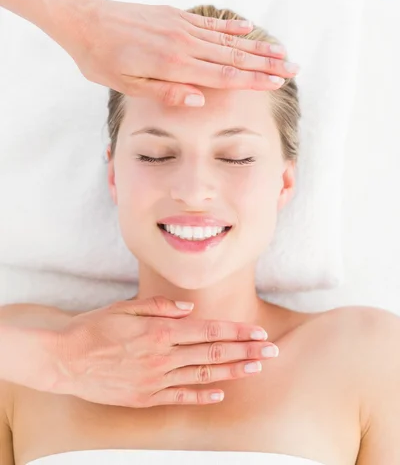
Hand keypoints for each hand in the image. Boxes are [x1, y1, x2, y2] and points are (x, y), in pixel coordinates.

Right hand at [51, 295, 278, 407]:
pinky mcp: (145, 397)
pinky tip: (220, 394)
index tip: (258, 332)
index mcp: (159, 331)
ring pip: (202, 375)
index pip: (208, 330)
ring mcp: (155, 379)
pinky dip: (202, 396)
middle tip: (272, 350)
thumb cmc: (94, 327)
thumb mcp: (126, 307)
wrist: (64, 358)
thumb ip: (160, 307)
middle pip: (212, 353)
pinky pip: (179, 397)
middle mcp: (162, 356)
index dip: (236, 331)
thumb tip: (189, 308)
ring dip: (232, 372)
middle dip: (245, 350)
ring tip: (256, 368)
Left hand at [69, 0, 298, 106]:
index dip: (253, 79)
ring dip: (256, 46)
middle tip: (294, 67)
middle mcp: (183, 43)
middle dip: (266, 64)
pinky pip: (209, 22)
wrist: (85, 20)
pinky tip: (248, 29)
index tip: (278, 82)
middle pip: (234, 56)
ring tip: (281, 51)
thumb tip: (200, 101)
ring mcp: (180, 26)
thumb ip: (165, 92)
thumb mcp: (127, 85)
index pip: (223, 74)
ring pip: (227, 39)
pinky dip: (231, 26)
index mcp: (174, 64)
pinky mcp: (174, 15)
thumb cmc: (102, 59)